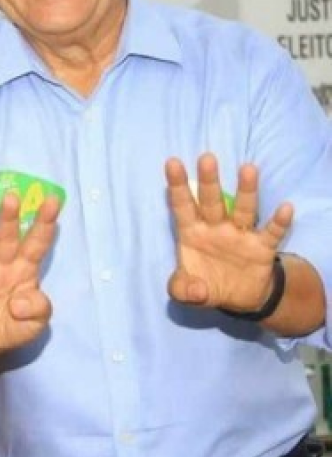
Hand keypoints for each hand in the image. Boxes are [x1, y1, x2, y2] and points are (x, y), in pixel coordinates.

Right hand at [0, 193, 59, 363]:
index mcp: (23, 272)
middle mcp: (0, 268)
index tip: (53, 201)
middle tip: (12, 196)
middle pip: (6, 240)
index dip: (44, 224)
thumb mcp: (34, 325)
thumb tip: (19, 302)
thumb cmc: (11, 325)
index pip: (36, 245)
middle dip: (9, 219)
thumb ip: (38, 311)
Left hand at [165, 154, 291, 310]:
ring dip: (246, 191)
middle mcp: (216, 228)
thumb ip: (182, 290)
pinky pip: (272, 233)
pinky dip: (279, 222)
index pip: (182, 206)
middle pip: (212, 201)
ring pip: (244, 209)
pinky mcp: (262, 248)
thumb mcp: (186, 291)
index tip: (172, 162)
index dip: (177, 185)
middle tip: (207, 158)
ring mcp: (240, 236)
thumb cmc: (204, 284)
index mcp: (192, 233)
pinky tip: (285, 208)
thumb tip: (196, 290)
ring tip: (248, 169)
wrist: (236, 298)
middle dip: (209, 180)